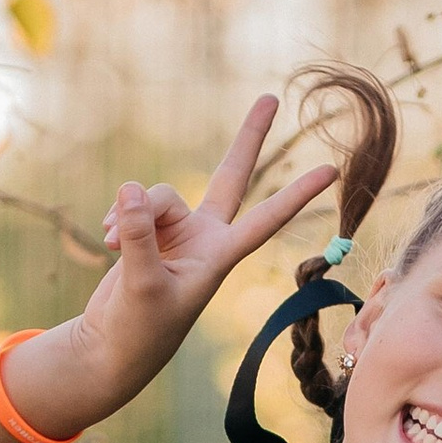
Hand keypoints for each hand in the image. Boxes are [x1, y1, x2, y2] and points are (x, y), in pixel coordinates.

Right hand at [45, 96, 335, 424]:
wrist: (111, 346)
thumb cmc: (137, 329)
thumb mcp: (141, 285)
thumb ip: (139, 236)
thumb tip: (132, 188)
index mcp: (219, 257)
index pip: (266, 219)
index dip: (297, 195)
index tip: (332, 171)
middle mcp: (206, 237)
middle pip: (231, 176)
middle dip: (249, 138)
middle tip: (271, 96)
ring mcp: (178, 230)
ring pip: (157, 194)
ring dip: (132, 214)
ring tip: (115, 246)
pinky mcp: (150, 229)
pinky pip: (135, 203)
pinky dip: (120, 218)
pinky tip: (110, 241)